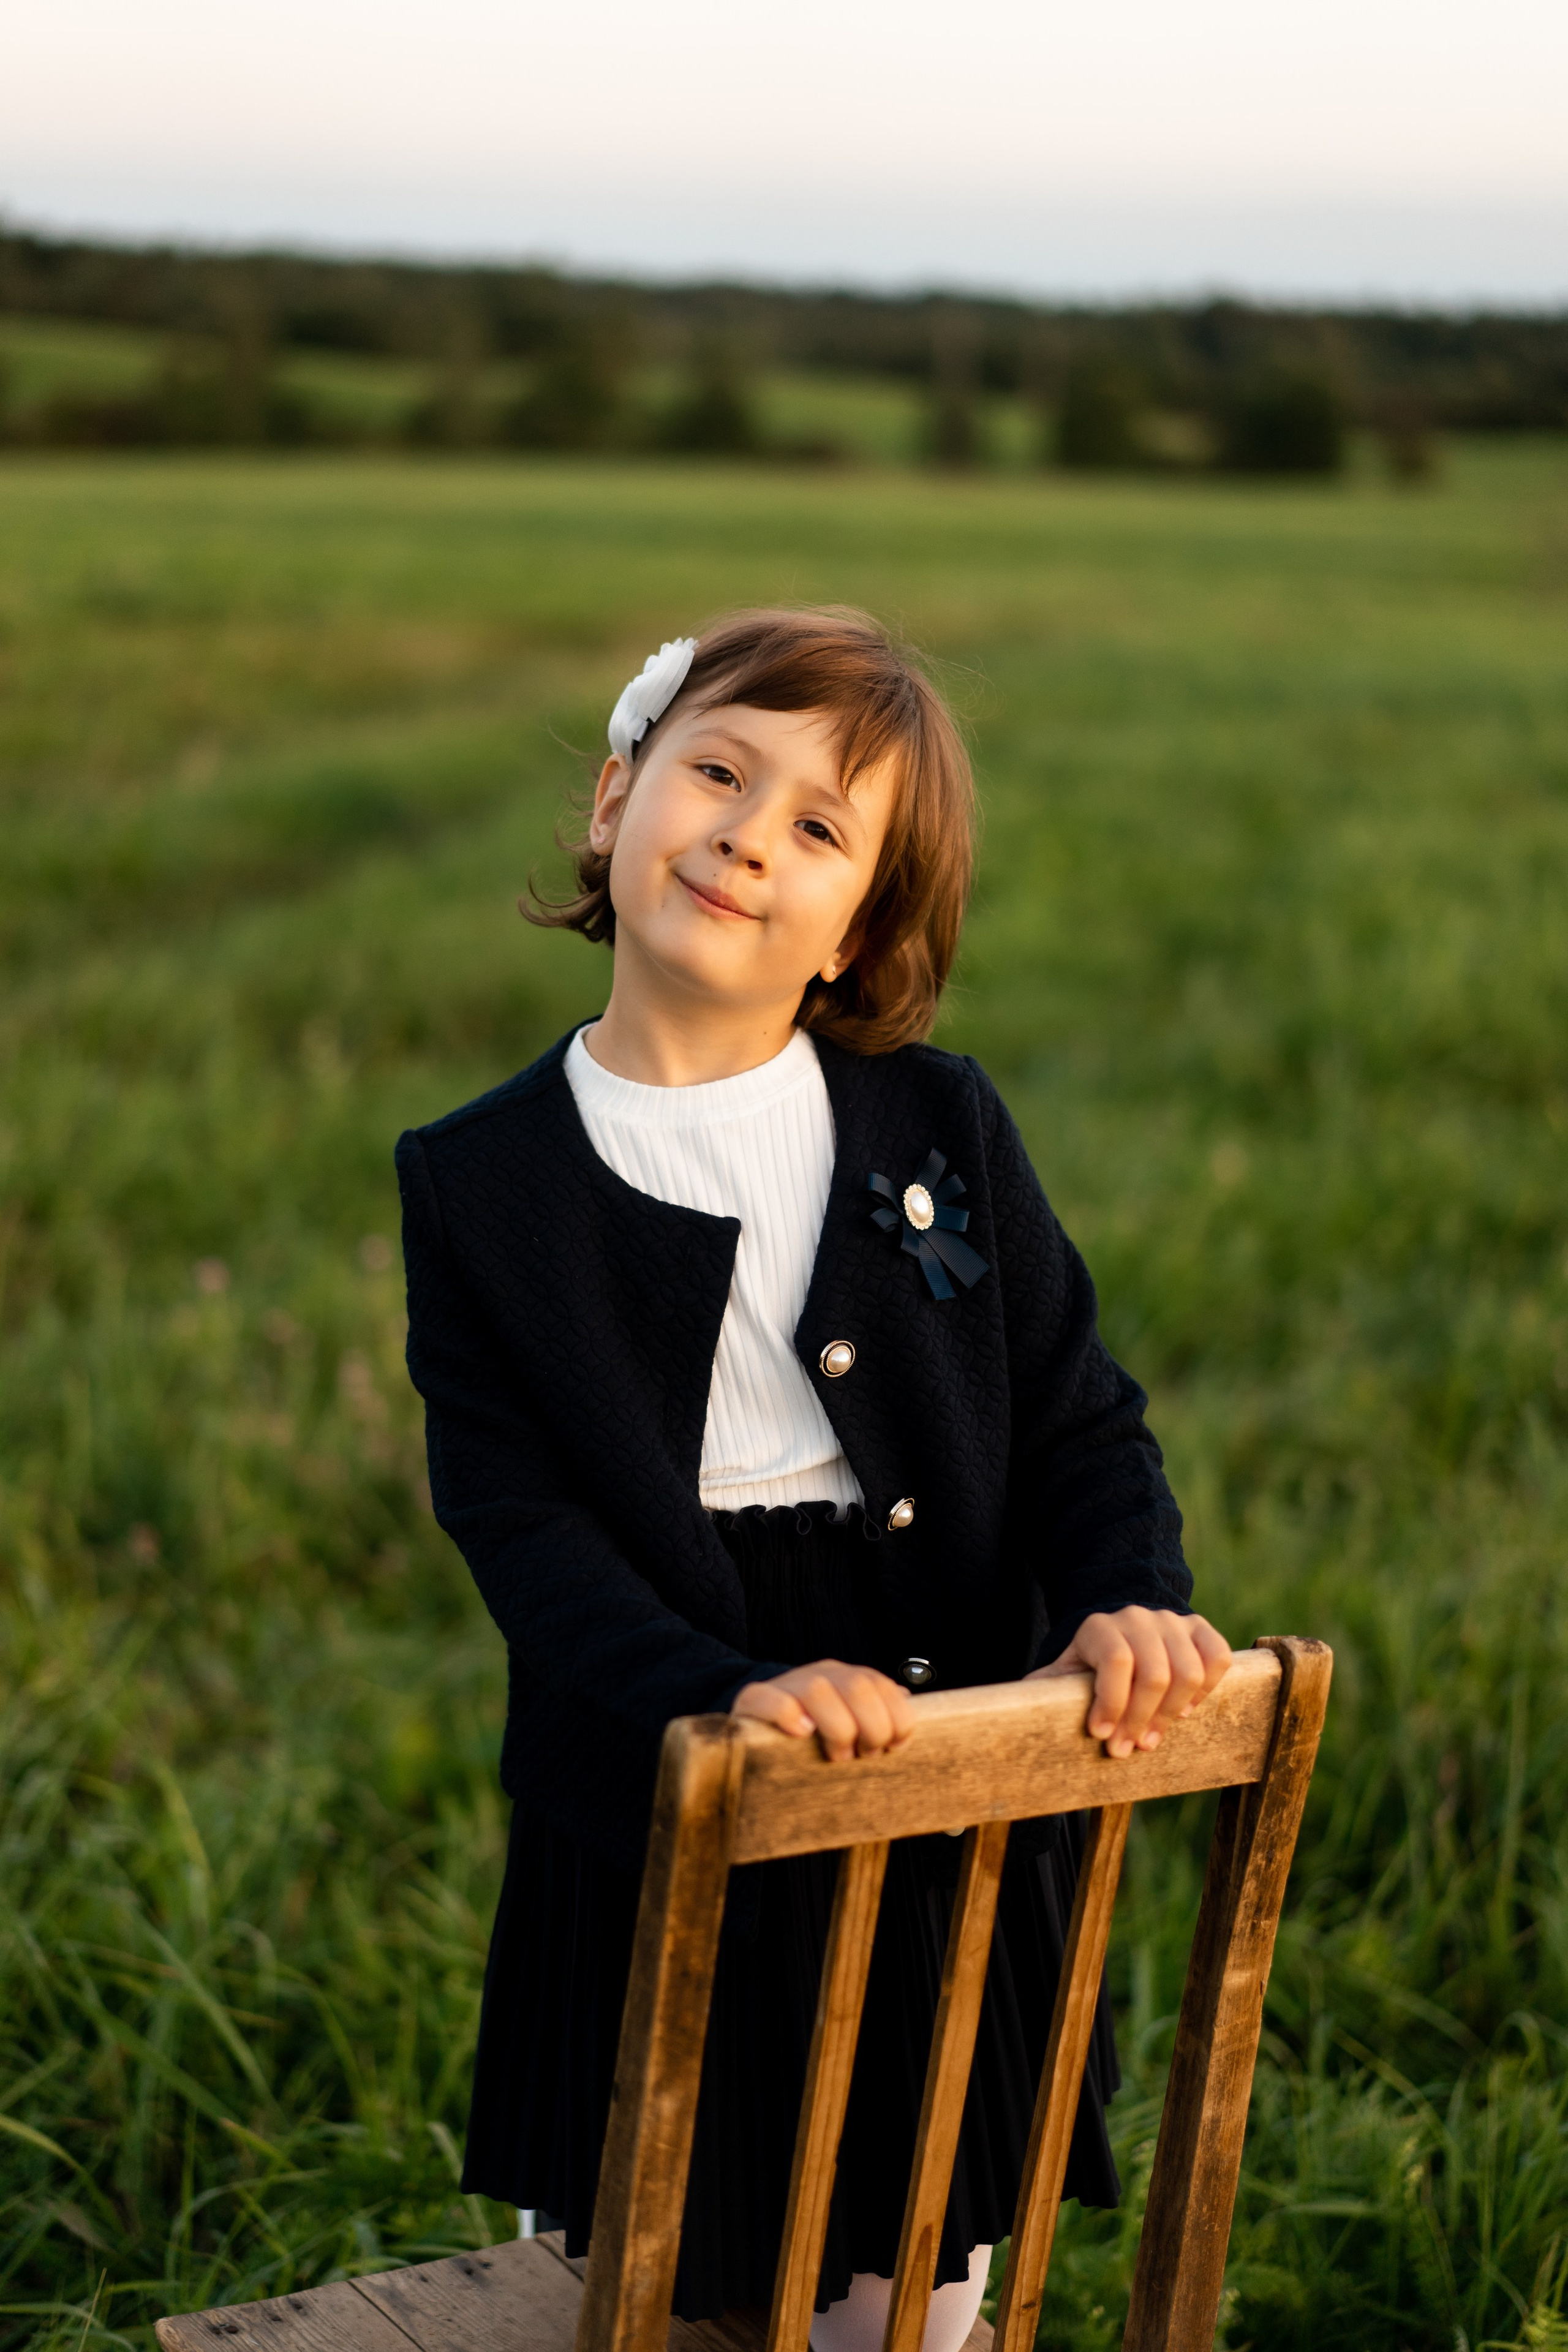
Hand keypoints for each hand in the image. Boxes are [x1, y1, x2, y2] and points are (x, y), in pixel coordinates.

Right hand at [731, 1659, 914, 1760]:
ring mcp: (788, 1683)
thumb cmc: (820, 1735)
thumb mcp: (854, 1723)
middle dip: (872, 1728)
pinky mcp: (754, 1699)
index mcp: (850, 1678)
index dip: (898, 1720)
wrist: (763, 1725)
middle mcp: (823, 1674)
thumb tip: (908, 1701)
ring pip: (818, 1690)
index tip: (894, 1748)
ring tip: (837, 1756)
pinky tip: (802, 1735)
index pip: (884, 1687)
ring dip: (837, 1729)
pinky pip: (771, 1699)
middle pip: (858, 1687)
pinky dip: (789, 1717)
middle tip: (864, 1755)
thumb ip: (879, 1711)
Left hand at [1026, 1607, 1231, 1759]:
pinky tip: (1185, 1711)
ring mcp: (1171, 1621)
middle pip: (1155, 1673)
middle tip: (1128, 1750)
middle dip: (1141, 1720)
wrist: (1118, 1636)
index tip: (1102, 1736)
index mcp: (1097, 1627)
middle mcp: (1136, 1617)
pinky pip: (1217, 1658)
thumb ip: (1042, 1692)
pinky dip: (1206, 1690)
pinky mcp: (1200, 1629)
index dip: (1112, 1703)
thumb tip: (1009, 1718)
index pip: (1116, 1660)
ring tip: (1152, 1737)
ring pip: (1188, 1671)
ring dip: (1172, 1714)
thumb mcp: (1059, 1678)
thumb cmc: (1085, 1669)